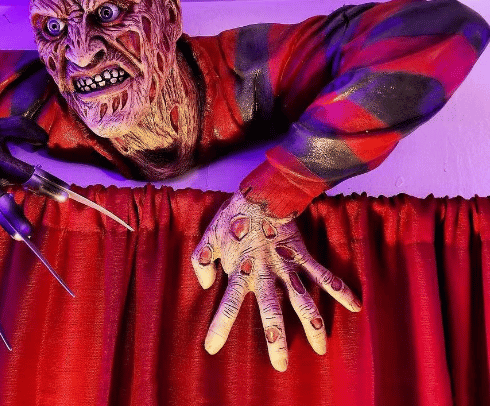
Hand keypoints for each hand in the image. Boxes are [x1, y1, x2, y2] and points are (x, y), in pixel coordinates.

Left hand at [191, 191, 360, 371]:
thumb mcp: (208, 237)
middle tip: (281, 366)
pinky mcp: (302, 254)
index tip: (212, 348)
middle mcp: (265, 272)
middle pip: (272, 310)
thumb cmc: (232, 217)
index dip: (220, 325)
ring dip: (312, 324)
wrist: (259, 191)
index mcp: (241, 270)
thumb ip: (201, 261)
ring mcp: (286, 264)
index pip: (229, 303)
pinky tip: (355, 305)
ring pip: (302, 298)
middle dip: (276, 339)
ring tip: (320, 349)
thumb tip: (207, 286)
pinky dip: (339, 288)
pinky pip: (323, 273)